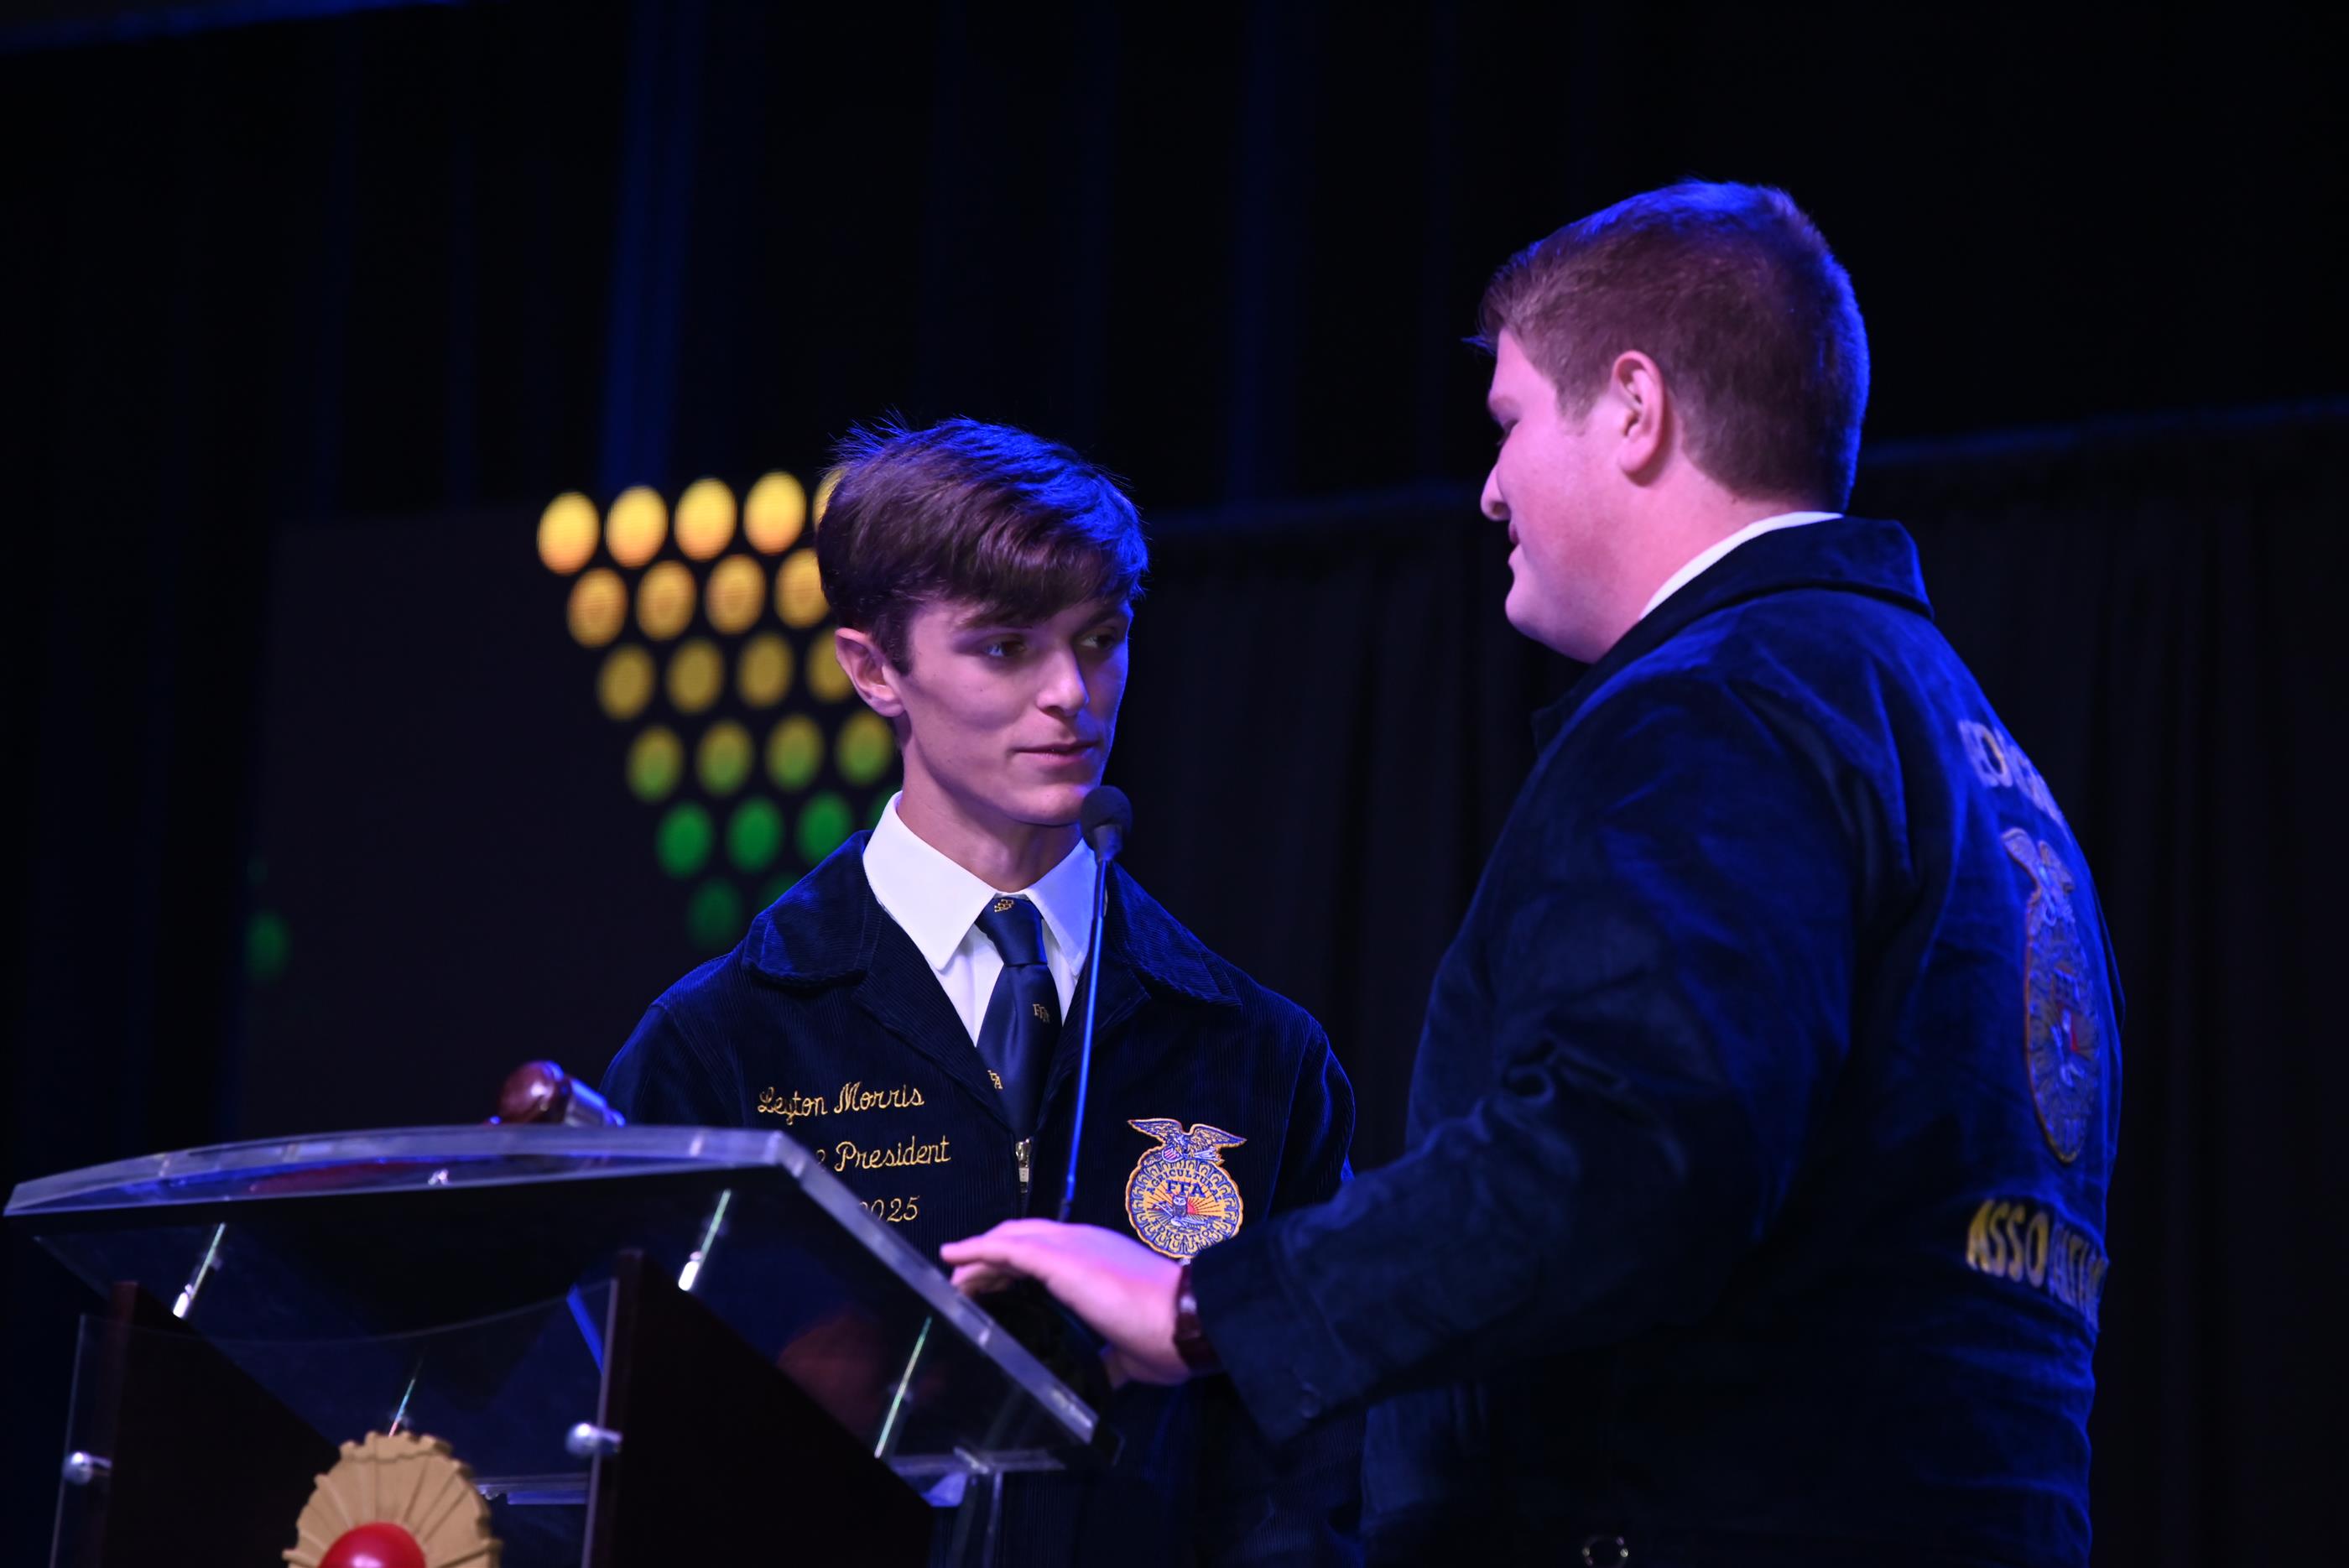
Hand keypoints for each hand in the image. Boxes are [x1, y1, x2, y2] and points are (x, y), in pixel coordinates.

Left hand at [941, 1221, 1191, 1385]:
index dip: (1015, 1263)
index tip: (994, 1283)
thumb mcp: (1130, 1348)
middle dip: (990, 1258)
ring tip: (954, 1273)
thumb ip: (1110, 1356)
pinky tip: (956, 1256)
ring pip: (1010, 1240)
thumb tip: (1102, 1373)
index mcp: (1101, 1257)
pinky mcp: (1062, 1259)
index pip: (1048, 1250)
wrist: (1188, 1319)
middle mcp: (1084, 1243)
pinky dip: (978, 1250)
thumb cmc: (1168, 1333)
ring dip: (978, 1257)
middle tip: (964, 1280)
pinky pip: (1008, 1248)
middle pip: (1022, 1239)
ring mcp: (1073, 1247)